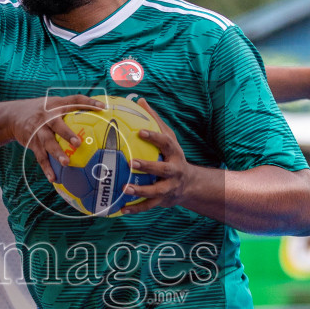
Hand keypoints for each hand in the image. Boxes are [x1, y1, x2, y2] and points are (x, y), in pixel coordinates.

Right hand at [8, 95, 103, 174]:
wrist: (13, 116)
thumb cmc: (42, 111)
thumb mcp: (54, 104)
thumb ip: (72, 107)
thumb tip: (99, 111)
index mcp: (56, 105)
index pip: (74, 101)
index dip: (88, 103)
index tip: (102, 108)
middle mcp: (46, 117)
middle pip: (56, 125)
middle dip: (67, 133)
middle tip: (78, 143)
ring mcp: (38, 130)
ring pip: (47, 143)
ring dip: (56, 153)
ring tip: (66, 163)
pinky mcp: (32, 142)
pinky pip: (40, 157)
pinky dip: (46, 168)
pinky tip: (54, 178)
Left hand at [122, 97, 207, 211]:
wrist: (189, 185)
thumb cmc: (172, 156)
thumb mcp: (168, 138)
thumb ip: (154, 121)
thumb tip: (139, 99)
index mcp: (174, 153)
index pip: (166, 143)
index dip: (155, 137)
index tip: (140, 132)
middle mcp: (174, 170)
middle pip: (163, 169)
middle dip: (148, 166)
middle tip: (131, 162)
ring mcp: (170, 187)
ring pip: (156, 191)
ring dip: (140, 190)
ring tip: (124, 188)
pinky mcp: (163, 201)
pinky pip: (149, 206)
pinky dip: (135, 208)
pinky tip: (121, 208)